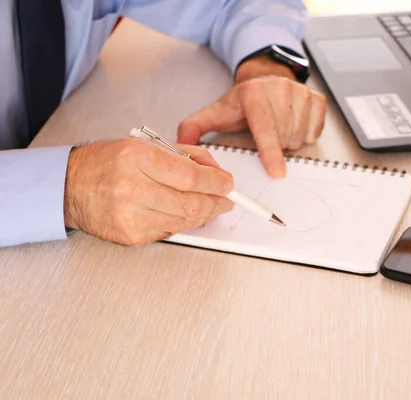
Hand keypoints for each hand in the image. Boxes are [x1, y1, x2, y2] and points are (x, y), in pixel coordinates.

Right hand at [63, 139, 233, 245]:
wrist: (70, 186)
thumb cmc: (108, 163)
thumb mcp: (145, 145)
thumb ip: (184, 156)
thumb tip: (216, 172)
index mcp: (138, 158)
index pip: (190, 176)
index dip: (216, 182)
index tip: (228, 184)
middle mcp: (132, 187)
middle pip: (191, 203)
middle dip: (217, 203)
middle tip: (226, 200)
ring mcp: (130, 215)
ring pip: (184, 221)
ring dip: (204, 215)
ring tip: (210, 206)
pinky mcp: (130, 235)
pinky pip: (169, 231)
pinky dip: (182, 223)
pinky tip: (183, 214)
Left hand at [177, 57, 326, 177]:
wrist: (265, 78)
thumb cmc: (242, 102)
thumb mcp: (216, 112)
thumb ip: (194, 128)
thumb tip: (179, 145)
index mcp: (253, 94)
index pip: (265, 128)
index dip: (271, 152)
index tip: (277, 173)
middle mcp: (280, 89)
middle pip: (284, 138)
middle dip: (275, 147)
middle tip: (264, 136)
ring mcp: (301, 93)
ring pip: (300, 137)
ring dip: (289, 142)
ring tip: (276, 130)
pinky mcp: (316, 99)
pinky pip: (314, 132)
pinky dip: (304, 136)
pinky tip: (291, 125)